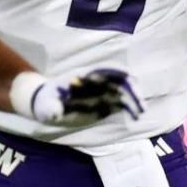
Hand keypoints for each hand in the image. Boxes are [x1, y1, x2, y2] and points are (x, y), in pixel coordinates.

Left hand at [14, 68, 144, 127]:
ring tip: (141, 111)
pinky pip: (121, 103)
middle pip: (118, 79)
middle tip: (139, 102)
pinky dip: (129, 108)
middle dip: (130, 88)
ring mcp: (101, 92)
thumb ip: (51, 109)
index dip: (115, 70)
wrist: (47, 106)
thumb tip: (55, 113)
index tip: (127, 74)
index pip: (101, 69)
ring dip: (133, 99)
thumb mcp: (45, 107)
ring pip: (123, 91)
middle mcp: (95, 82)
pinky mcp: (104, 103)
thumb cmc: (45, 103)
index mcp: (82, 77)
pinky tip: (135, 116)